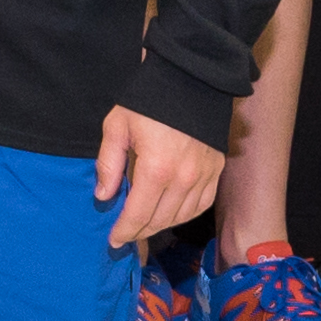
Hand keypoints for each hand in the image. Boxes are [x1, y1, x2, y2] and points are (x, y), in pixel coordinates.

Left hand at [92, 104, 223, 251]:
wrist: (190, 79)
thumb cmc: (148, 101)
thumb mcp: (117, 126)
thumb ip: (109, 163)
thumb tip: (104, 195)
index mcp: (156, 168)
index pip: (138, 214)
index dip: (124, 231)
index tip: (113, 241)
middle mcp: (184, 178)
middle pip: (159, 220)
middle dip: (140, 232)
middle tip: (125, 235)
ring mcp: (204, 176)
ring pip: (181, 216)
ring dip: (161, 225)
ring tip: (144, 226)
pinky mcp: (217, 170)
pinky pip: (201, 204)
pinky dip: (184, 214)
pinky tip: (171, 214)